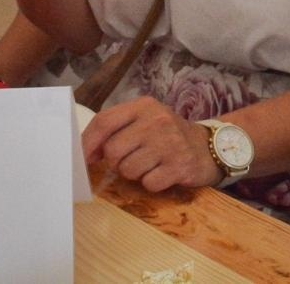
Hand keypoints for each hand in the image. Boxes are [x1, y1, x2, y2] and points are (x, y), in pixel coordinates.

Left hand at [83, 97, 220, 190]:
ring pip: (128, 169)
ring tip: (149, 165)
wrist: (207, 147)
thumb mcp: (144, 121)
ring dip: (134, 174)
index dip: (88, 142)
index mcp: (143, 106)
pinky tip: (162, 173)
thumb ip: (117, 129)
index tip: (82, 159)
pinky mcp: (179, 166)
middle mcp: (156, 121)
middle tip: (130, 160)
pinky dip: (151, 183)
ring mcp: (169, 143)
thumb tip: (86, 152)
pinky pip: (148, 183)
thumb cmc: (167, 135)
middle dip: (116, 162)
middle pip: (113, 150)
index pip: (104, 121)